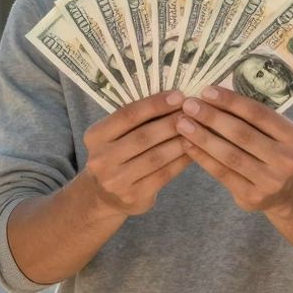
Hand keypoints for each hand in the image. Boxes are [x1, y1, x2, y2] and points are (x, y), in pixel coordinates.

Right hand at [81, 91, 193, 217]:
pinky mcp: (134, 196)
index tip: (178, 96)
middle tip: (193, 112)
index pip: (127, 115)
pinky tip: (193, 150)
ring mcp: (116, 180)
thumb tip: (174, 98)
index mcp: (95, 136)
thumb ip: (136, 119)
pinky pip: (164, 175)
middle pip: (143, 136)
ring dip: (180, 141)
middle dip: (171, 122)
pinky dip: (181, 161)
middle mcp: (101, 159)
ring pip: (156, 157)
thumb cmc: (116, 154)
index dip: (154, 104)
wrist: (104, 195)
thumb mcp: (114, 135)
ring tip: (198, 130)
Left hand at [175, 86, 292, 212]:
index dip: (231, 101)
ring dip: (202, 137)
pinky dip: (202, 157)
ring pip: (229, 155)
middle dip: (212, 117)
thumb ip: (249, 118)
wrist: (284, 192)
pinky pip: (222, 173)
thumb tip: (210, 96)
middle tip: (188, 106)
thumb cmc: (271, 152)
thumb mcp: (272, 133)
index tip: (206, 91)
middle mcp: (285, 159)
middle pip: (242, 134)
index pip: (258, 114)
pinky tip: (187, 145)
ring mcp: (270, 181)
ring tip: (182, 124)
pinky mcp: (252, 196)